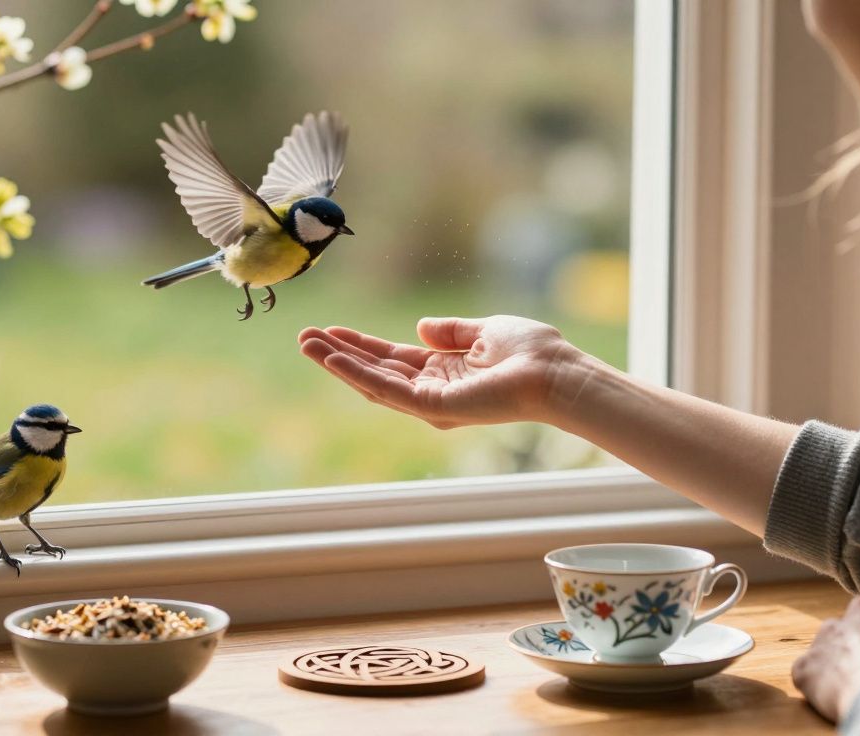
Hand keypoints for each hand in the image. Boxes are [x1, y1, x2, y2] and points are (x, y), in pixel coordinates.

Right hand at [297, 316, 583, 428]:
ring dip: (338, 363)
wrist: (555, 373)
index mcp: (445, 372)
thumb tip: (421, 325)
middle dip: (339, 354)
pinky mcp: (433, 407)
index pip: (392, 359)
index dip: (361, 344)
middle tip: (305, 337)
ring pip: (373, 382)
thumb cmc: (533, 353)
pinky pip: (387, 389)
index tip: (332, 330)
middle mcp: (433, 391)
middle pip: (375, 371)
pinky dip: (358, 374)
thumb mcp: (485, 331)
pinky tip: (334, 358)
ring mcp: (431, 402)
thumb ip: (451, 331)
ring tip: (306, 344)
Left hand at [792, 595, 859, 722]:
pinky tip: (837, 698)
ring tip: (855, 688)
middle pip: (842, 633)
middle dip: (852, 649)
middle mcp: (837, 622)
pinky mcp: (803, 669)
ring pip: (823, 653)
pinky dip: (818, 686)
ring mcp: (817, 645)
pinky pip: (807, 675)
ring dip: (834, 667)